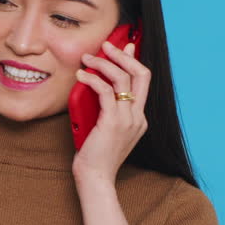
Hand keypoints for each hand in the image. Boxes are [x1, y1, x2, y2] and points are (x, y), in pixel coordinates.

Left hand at [71, 41, 150, 183]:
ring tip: (87, 58)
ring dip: (104, 63)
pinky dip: (92, 79)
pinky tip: (81, 76)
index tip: (124, 47)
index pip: (143, 82)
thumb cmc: (94, 157)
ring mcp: (128, 119)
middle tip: (106, 45)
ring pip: (123, 79)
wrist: (96, 178)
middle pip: (141, 74)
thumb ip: (104, 110)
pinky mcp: (113, 122)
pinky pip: (105, 91)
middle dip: (124, 55)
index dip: (133, 61)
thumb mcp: (102, 129)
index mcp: (139, 119)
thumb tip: (95, 87)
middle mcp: (138, 117)